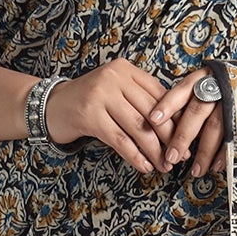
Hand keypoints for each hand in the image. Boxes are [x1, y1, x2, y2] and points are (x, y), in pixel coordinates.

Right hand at [41, 58, 171, 173]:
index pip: (159, 94)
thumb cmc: (89, 102)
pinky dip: (135, 156)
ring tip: (164, 166)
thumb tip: (176, 126)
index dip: (176, 118)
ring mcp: (101, 95)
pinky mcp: (90, 116)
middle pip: (152, 111)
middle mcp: (114, 77)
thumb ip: (140, 100)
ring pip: (138, 128)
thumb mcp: (116, 92)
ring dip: (154, 151)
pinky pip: (120, 140)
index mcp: (125, 69)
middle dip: (169, 137)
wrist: (50, 106)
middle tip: (179, 156)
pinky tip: (145, 166)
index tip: (186, 138)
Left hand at [144, 68, 227, 179]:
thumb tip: (163, 123)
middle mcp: (219, 87)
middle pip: (197, 112)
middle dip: (183, 137)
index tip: (153, 119)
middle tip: (171, 158)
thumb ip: (190, 99)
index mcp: (206, 77)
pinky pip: (235, 136)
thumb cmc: (227, 87)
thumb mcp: (209, 83)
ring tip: (195, 171)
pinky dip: (225, 153)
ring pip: (216, 127)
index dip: (168, 104)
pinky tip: (216, 166)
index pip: (183, 90)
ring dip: (204, 152)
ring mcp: (235, 102)